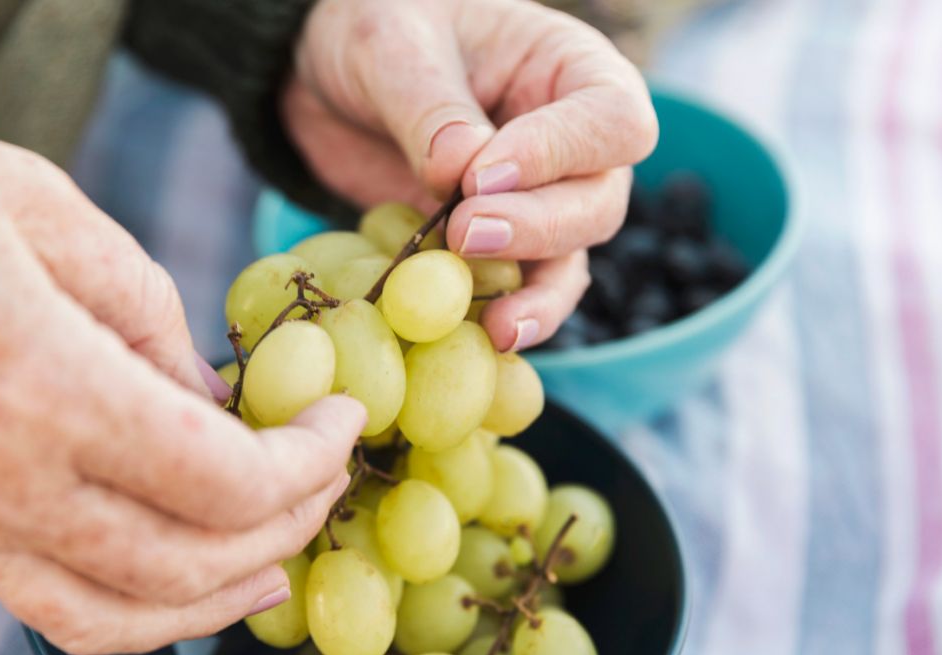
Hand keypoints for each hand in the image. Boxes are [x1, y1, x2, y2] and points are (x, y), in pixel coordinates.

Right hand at [0, 61, 365, 654]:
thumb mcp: (48, 208)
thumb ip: (151, 316)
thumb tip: (214, 401)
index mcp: (39, 389)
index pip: (221, 481)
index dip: (306, 462)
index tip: (342, 416)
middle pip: (186, 561)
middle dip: (284, 527)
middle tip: (327, 480)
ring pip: (115, 616)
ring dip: (215, 602)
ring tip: (279, 567)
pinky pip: (46, 605)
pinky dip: (132, 612)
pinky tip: (179, 581)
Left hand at [286, 0, 656, 350]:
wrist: (332, 80)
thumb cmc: (377, 30)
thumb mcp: (391, 46)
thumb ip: (428, 107)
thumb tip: (461, 172)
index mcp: (570, 71)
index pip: (610, 119)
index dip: (558, 154)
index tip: (482, 173)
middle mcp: (572, 145)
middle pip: (598, 201)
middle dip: (539, 226)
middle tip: (465, 232)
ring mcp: (539, 203)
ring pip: (568, 260)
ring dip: (535, 295)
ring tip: (495, 323)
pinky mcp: (496, 250)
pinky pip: (519, 293)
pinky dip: (503, 316)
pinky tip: (478, 337)